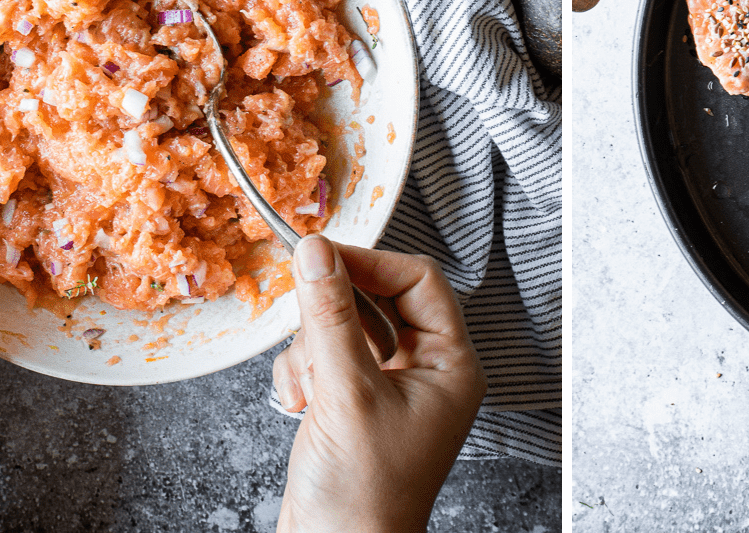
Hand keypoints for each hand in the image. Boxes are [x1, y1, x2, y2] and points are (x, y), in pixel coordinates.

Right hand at [272, 236, 485, 532]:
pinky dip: (301, 374)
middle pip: (374, 299)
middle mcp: (424, 371)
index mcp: (450, 364)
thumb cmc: (364, 496)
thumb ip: (331, 317)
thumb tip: (317, 252)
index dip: (370, 263)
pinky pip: (321, 357)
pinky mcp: (351, 404)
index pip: (418, 281)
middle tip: (305, 318)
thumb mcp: (347, 394)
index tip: (321, 255)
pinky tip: (298, 405)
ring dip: (311, 350)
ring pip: (341, 327)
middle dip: (332, 314)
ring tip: (308, 389)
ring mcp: (386, 387)